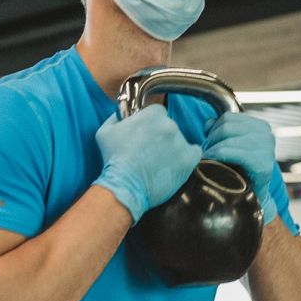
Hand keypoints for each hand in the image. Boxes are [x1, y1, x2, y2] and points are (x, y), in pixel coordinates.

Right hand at [94, 106, 201, 222]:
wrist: (125, 187)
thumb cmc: (113, 160)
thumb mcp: (105, 132)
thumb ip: (116, 117)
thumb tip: (123, 114)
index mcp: (152, 115)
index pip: (157, 112)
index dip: (151, 123)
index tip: (146, 134)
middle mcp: (169, 125)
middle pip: (169, 126)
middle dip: (161, 135)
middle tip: (150, 150)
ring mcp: (181, 142)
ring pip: (180, 140)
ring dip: (172, 148)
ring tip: (159, 162)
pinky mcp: (189, 160)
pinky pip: (194, 152)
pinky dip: (187, 156)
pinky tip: (175, 164)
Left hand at [203, 111, 278, 224]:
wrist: (253, 199)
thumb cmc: (239, 171)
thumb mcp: (231, 146)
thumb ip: (221, 131)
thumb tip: (207, 123)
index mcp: (261, 126)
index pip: (228, 118)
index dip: (213, 131)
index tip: (209, 146)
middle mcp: (267, 134)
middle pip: (226, 126)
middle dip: (211, 141)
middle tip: (205, 156)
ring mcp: (267, 149)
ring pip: (228, 138)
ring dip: (213, 150)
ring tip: (207, 161)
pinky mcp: (263, 164)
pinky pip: (234, 152)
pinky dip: (219, 156)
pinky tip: (212, 163)